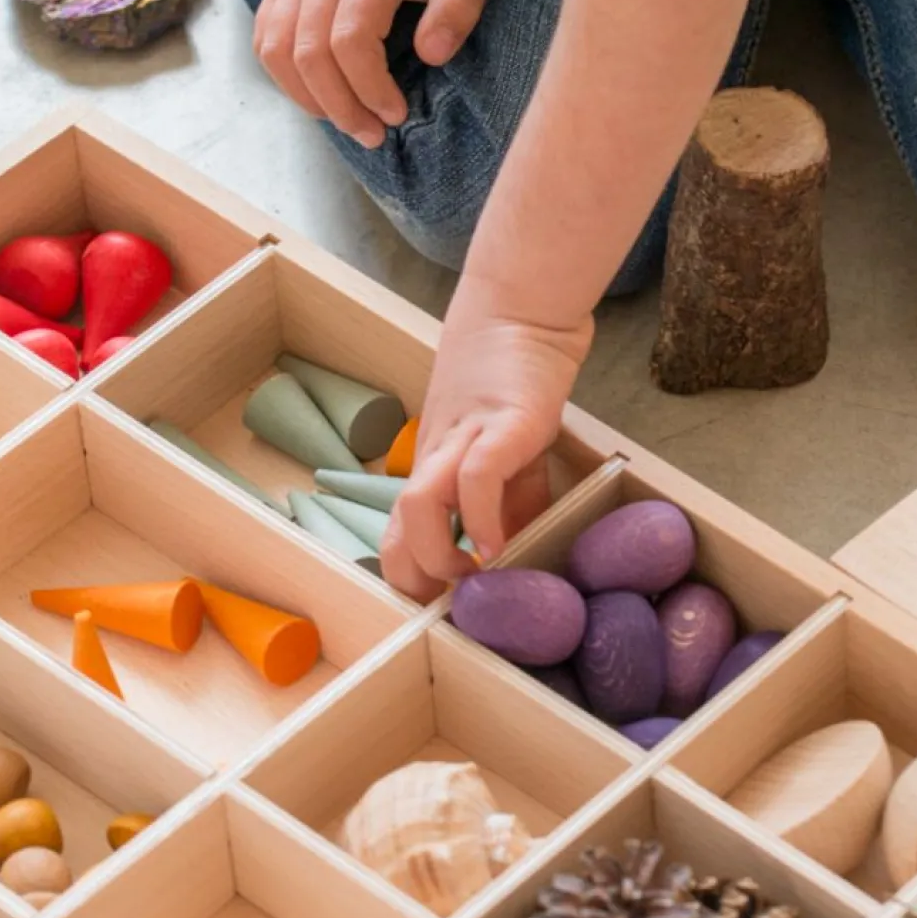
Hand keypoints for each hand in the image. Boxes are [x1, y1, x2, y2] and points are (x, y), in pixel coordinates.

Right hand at [253, 0, 493, 145]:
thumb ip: (458, 5)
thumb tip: (432, 56)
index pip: (350, 38)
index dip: (369, 87)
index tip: (396, 114)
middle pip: (309, 53)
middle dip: (341, 106)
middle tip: (374, 135)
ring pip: (278, 53)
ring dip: (311, 100)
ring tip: (349, 123)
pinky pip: (265, 43)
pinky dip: (288, 80)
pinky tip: (322, 99)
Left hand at [380, 287, 594, 602]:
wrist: (520, 311)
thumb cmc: (509, 380)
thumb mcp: (507, 452)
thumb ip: (508, 500)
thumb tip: (512, 552)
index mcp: (432, 469)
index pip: (396, 540)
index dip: (413, 582)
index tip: (446, 606)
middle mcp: (437, 459)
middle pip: (395, 536)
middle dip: (419, 582)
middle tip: (458, 603)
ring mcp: (465, 440)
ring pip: (418, 507)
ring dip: (440, 556)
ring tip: (475, 574)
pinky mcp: (503, 423)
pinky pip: (475, 477)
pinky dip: (481, 517)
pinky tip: (500, 541)